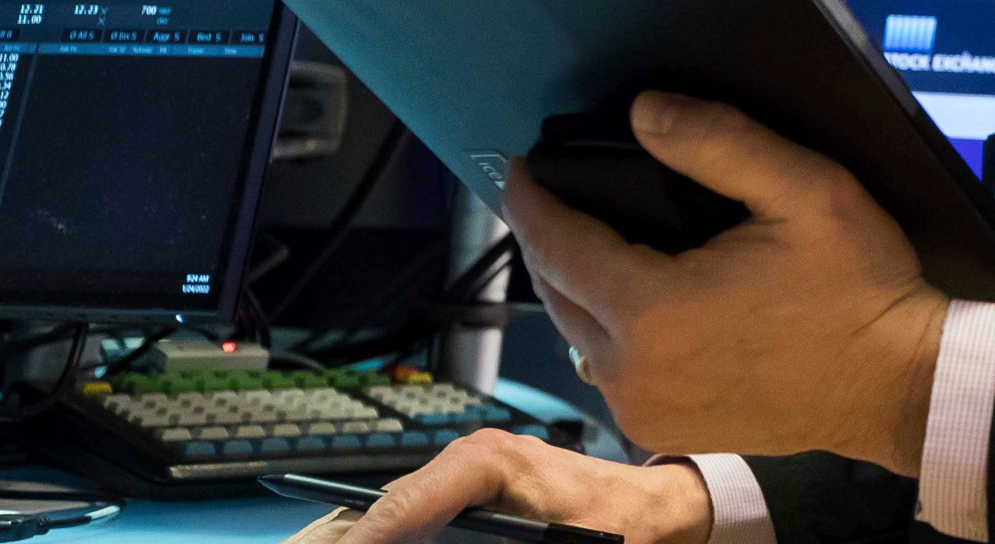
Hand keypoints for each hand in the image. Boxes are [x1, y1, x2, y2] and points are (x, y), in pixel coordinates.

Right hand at [339, 429, 709, 543]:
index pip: (402, 504)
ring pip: (391, 513)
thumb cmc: (616, 524)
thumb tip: (424, 538)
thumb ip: (484, 541)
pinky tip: (362, 543)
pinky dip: (386, 536)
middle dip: (341, 536)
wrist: (653, 507)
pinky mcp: (469, 493)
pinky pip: (413, 518)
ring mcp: (466, 473)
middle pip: (384, 506)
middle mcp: (469, 458)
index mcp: (486, 461)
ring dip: (357, 536)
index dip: (360, 537)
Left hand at [508, 91, 950, 472]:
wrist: (897, 384)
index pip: (558, 244)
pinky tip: (634, 295)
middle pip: (558, 291)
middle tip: (557, 191)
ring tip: (593, 236)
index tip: (521, 164)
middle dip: (550, 237)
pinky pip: (609, 368)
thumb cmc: (859, 288)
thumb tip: (643, 111)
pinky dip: (607, 326)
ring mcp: (644, 409)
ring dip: (577, 284)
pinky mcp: (663, 428)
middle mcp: (632, 371)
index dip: (532, 199)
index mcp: (654, 311)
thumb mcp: (804, 191)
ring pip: (577, 333)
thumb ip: (720, 142)